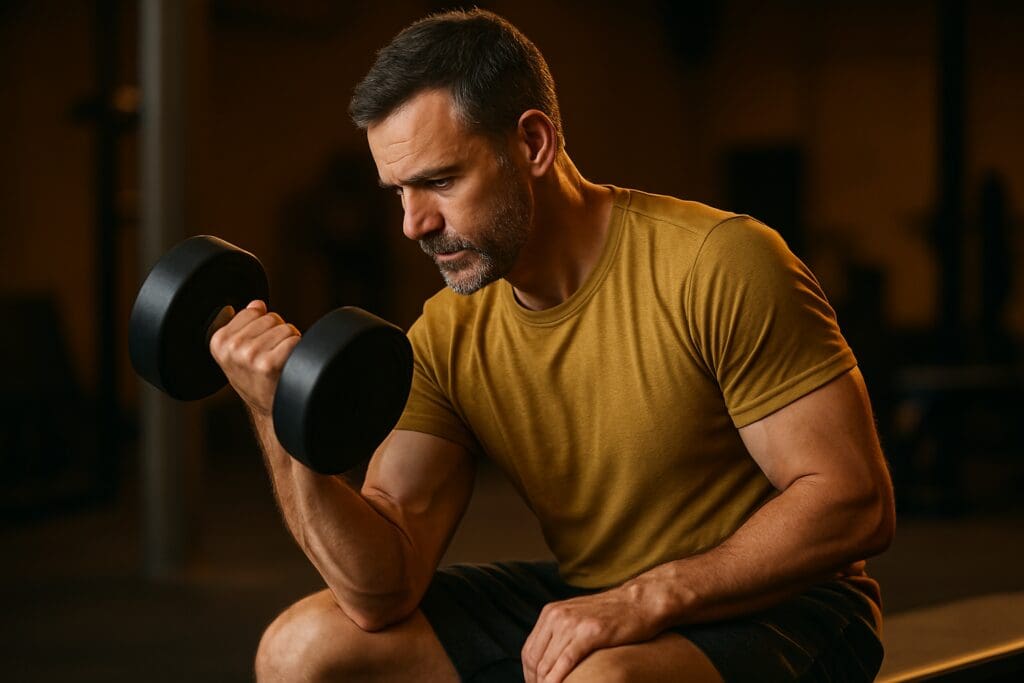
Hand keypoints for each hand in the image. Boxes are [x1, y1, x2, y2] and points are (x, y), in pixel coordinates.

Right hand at [208, 300, 300, 415]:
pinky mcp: (269, 363)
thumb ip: (245, 325)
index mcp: (219, 341)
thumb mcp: (240, 353)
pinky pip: (294, 340)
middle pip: (272, 317)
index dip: (264, 326)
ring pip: (285, 328)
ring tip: (281, 362)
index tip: (259, 347)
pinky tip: (288, 366)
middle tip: (272, 357)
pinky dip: (298, 350)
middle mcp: (231, 348)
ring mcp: (249, 355)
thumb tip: (257, 304)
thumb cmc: (258, 381)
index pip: (254, 310)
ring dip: (289, 342)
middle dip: (278, 334)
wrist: (273, 411)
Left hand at [521, 583, 662, 682]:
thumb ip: (560, 633)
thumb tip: (546, 658)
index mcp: (551, 612)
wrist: (640, 602)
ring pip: (547, 663)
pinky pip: (566, 662)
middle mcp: (557, 615)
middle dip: (536, 681)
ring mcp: (572, 623)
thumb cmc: (612, 616)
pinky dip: (559, 679)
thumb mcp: (578, 617)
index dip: (529, 675)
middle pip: (534, 659)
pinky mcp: (590, 633)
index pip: (529, 651)